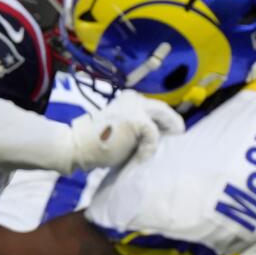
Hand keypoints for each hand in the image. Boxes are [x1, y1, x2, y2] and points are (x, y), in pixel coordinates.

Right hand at [69, 90, 183, 170]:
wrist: (79, 146)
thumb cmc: (99, 142)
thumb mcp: (123, 127)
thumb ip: (139, 126)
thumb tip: (162, 134)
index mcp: (130, 98)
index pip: (156, 108)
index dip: (165, 122)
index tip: (168, 135)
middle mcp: (134, 98)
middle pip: (165, 111)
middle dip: (173, 126)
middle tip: (175, 141)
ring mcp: (136, 108)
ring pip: (166, 118)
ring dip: (164, 135)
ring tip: (158, 148)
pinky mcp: (138, 120)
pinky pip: (154, 135)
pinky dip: (150, 148)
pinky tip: (141, 156)